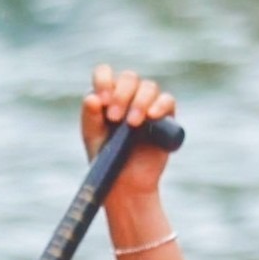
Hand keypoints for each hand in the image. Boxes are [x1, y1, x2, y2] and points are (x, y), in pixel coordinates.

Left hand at [84, 66, 179, 206]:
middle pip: (129, 78)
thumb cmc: (107, 162)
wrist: (128, 186)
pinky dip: (160, 105)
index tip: (102, 100)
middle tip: (114, 118)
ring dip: (140, 101)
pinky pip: (168, 101)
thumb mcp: (93, 140)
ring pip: (149, 86)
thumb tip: (91, 97)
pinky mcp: (166, 118)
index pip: (105, 73)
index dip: (104, 80)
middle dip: (122, 94)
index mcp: (106, 97)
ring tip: (132, 125)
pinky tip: (152, 117)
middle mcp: (128, 97)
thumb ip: (90, 119)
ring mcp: (148, 105)